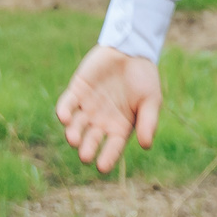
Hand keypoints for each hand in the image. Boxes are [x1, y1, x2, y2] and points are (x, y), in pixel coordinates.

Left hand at [55, 44, 162, 171]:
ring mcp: (87, 107)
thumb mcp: (151, 99)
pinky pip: (67, 105)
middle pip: (91, 139)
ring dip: (73, 133)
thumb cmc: (144, 77)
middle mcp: (101, 121)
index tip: (102, 167)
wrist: (132, 49)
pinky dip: (64, 112)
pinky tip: (65, 118)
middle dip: (87, 148)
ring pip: (76, 126)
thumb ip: (148, 121)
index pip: (112, 147)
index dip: (107, 157)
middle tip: (85, 155)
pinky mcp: (77, 91)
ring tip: (73, 139)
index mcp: (119, 127)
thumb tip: (146, 145)